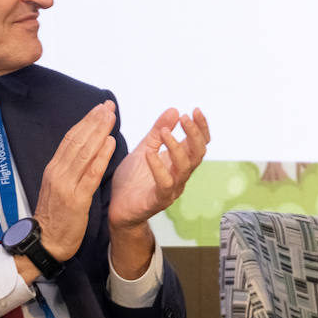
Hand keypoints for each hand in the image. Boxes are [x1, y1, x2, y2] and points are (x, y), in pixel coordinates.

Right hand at [32, 101, 117, 263]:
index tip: (100, 107)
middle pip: (77, 141)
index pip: (71, 138)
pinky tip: (111, 143)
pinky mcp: (77, 199)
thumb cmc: (57, 212)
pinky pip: (91, 174)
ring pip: (84, 153)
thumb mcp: (60, 184)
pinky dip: (101, 157)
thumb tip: (86, 144)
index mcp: (54, 168)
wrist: (47, 241)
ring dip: (99, 132)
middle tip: (109, 105)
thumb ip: (71, 166)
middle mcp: (58, 173)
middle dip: (94, 121)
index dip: (86, 121)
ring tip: (112, 117)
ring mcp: (66, 186)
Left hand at [109, 107, 210, 229]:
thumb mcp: (144, 149)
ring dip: (176, 147)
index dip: (201, 127)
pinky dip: (158, 167)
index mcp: (179, 162)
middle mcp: (181, 174)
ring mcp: (172, 188)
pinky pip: (164, 183)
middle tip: (184, 118)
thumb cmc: (132, 179)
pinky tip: (149, 153)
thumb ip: (157, 132)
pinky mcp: (159, 199)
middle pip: (198, 153)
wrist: (116, 208)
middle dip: (194, 134)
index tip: (195, 110)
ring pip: (185, 167)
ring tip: (164, 131)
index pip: (200, 143)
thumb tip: (174, 109)